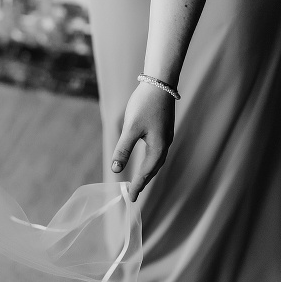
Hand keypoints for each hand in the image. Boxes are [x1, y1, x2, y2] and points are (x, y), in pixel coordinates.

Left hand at [111, 83, 175, 201]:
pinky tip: (147, 160)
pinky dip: (151, 161)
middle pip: (154, 169)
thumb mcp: (131, 128)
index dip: (137, 186)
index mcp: (158, 147)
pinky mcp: (164, 129)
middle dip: (143, 182)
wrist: (160, 83)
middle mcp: (165, 144)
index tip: (130, 198)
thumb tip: (115, 169)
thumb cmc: (145, 104)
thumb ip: (123, 149)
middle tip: (133, 195)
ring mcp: (166, 136)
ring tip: (139, 182)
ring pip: (157, 160)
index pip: (146, 172)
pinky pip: (158, 152)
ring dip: (148, 172)